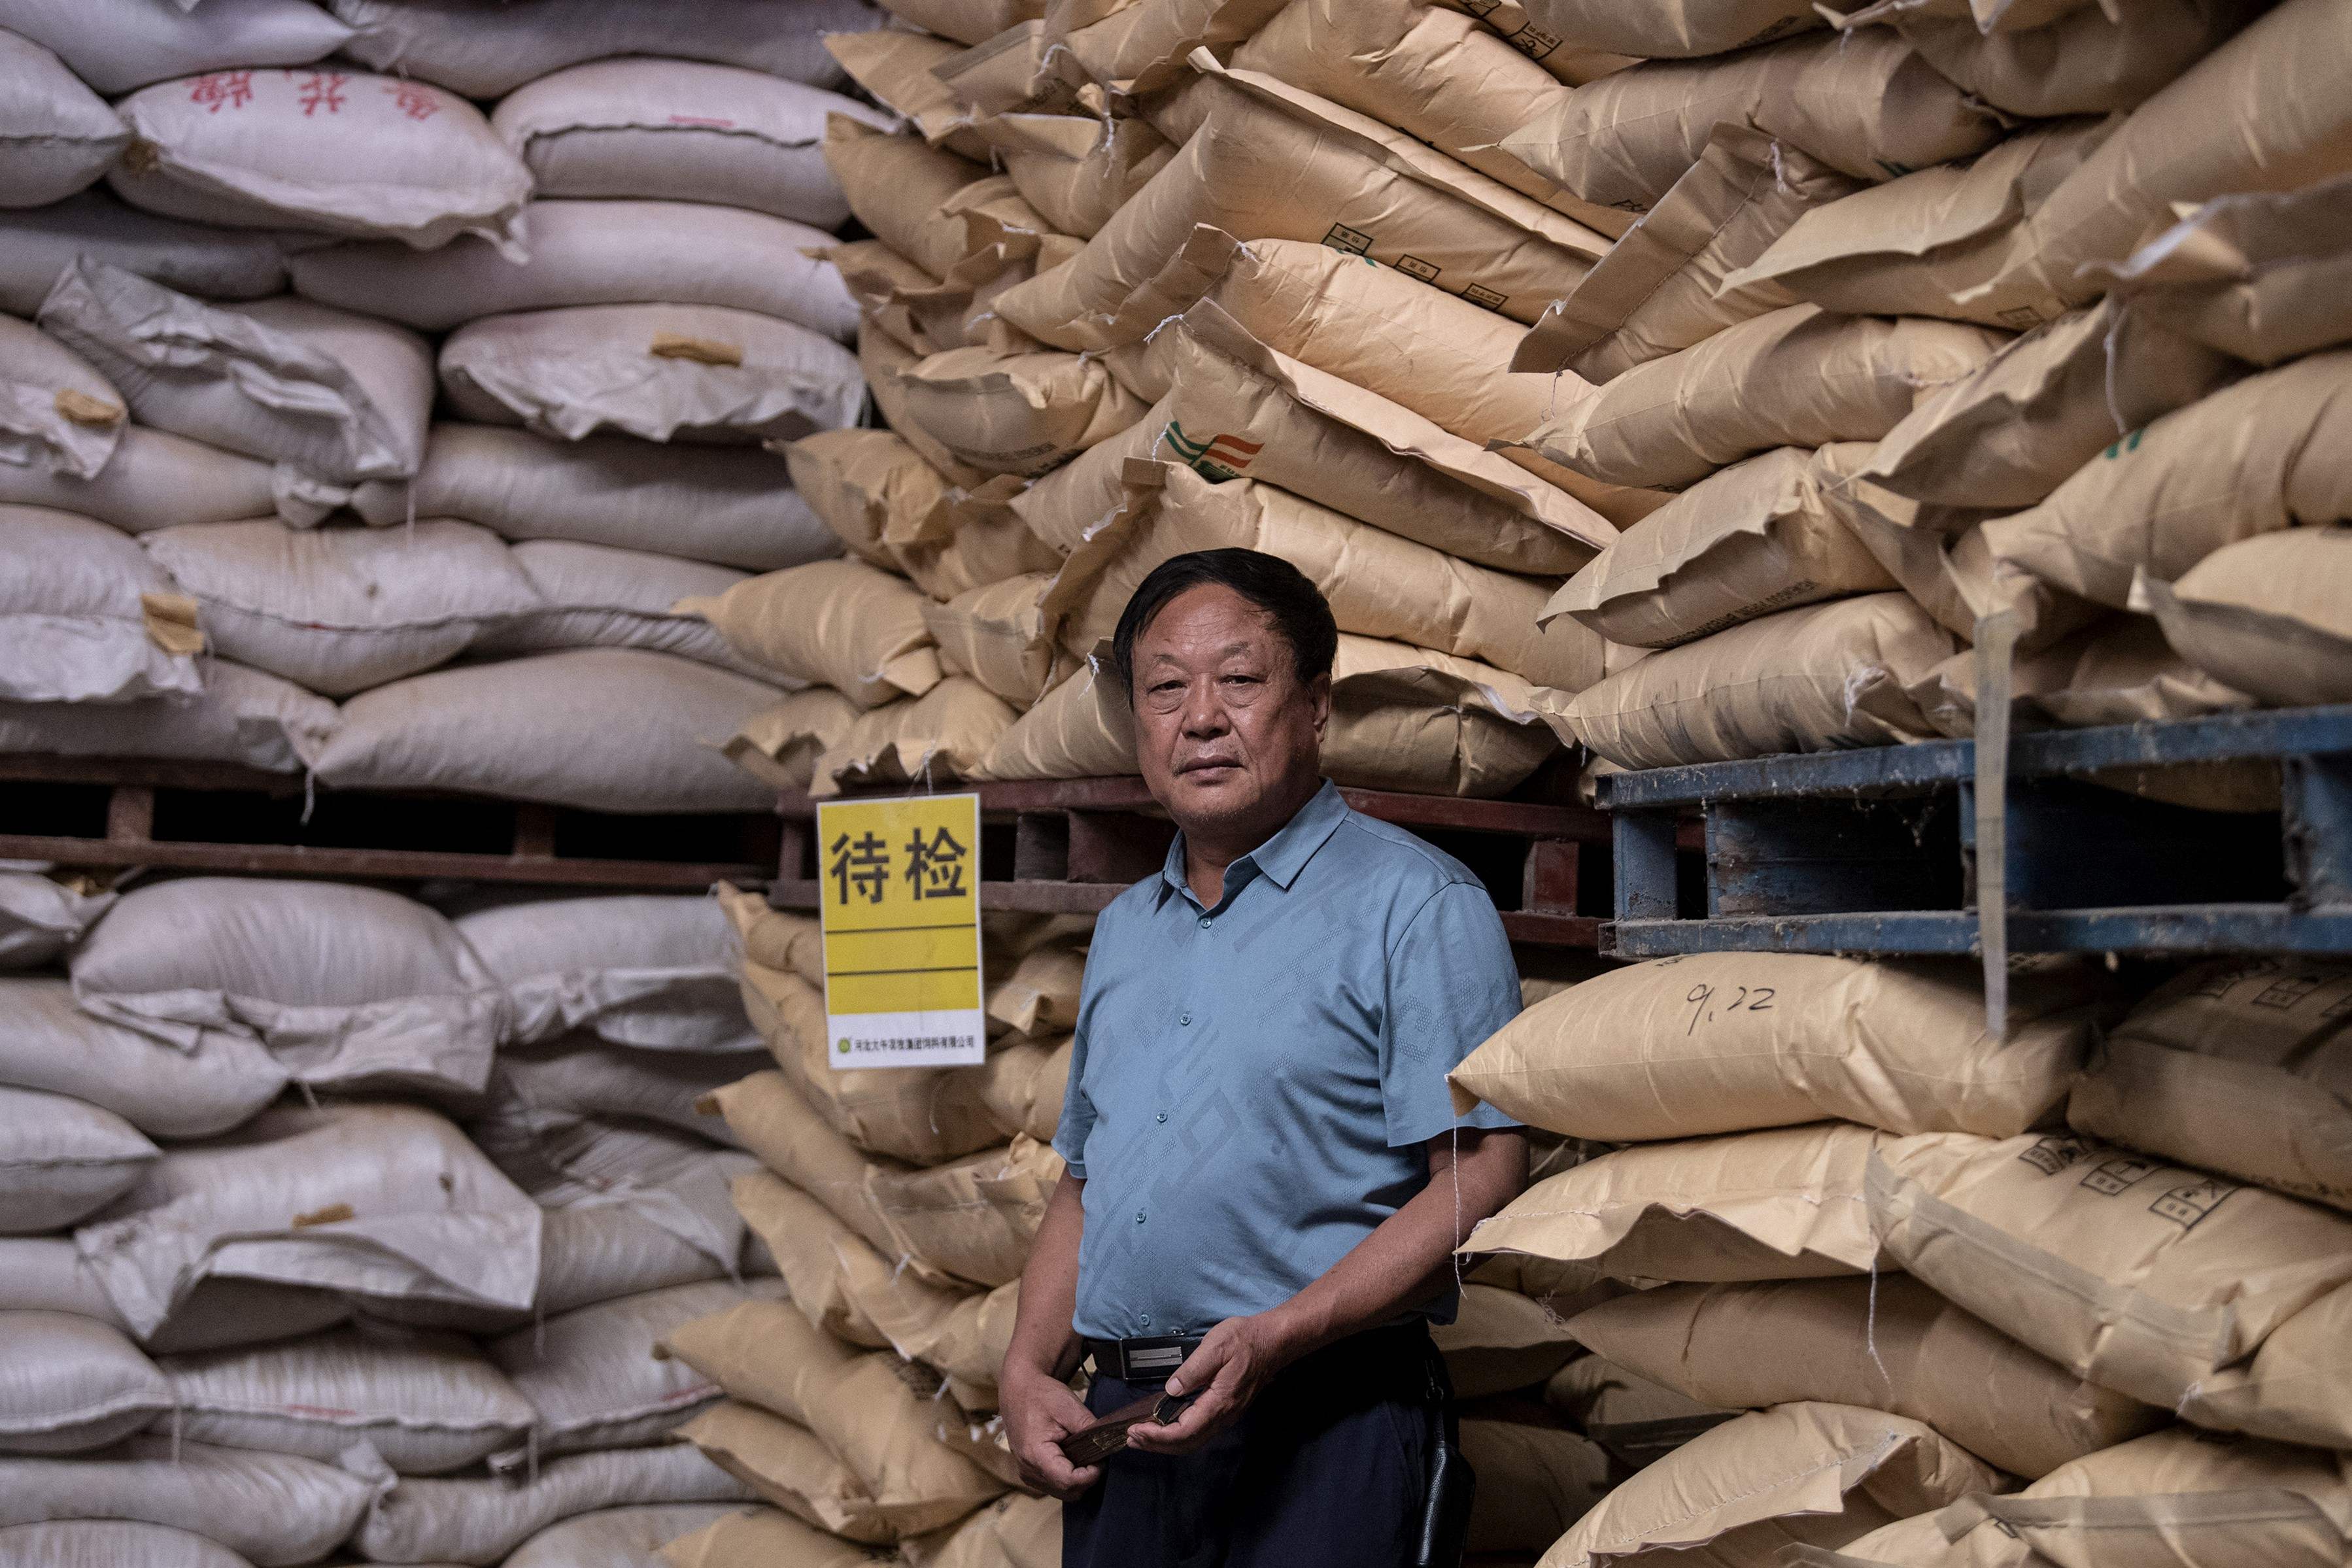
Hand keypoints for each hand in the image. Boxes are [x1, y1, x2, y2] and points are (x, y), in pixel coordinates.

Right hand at [1001, 1364, 1103, 1500]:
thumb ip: (1088, 1427)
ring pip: (1062, 1492)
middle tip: (1096, 1457)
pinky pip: (1053, 1486)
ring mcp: (1026, 1473)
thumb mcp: (1068, 1406)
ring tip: (1084, 1455)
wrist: (1018, 1390)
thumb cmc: (1041, 1395)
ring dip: (1077, 1480)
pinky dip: (1067, 1477)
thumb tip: (1107, 1445)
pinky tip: (1072, 1458)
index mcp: (1035, 1454)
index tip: (1101, 1460)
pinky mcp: (1029, 1472)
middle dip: (1086, 1479)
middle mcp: (1028, 1469)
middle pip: (1067, 1491)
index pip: (1069, 1481)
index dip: (1090, 1475)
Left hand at [1125, 1311, 1302, 1455]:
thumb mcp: (1215, 1346)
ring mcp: (1226, 1415)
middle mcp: (1223, 1416)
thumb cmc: (1245, 1339)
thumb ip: (1192, 1371)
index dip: (1157, 1436)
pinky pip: (1199, 1432)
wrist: (1274, 1341)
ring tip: (1143, 1437)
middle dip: (1157, 1445)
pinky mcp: (1226, 1410)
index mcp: (1218, 1403)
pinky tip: (1166, 1426)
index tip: (1135, 1430)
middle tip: (1131, 1439)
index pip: (1183, 1432)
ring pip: (1193, 1441)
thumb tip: (1171, 1391)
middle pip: (1186, 1444)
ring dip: (1166, 1443)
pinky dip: (1178, 1435)